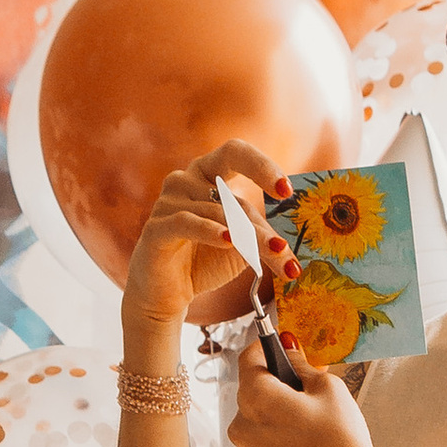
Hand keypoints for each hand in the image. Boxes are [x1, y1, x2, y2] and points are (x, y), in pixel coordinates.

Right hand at [121, 146, 302, 335]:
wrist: (170, 293)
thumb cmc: (206, 259)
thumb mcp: (243, 246)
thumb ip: (262, 238)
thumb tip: (290, 248)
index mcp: (208, 175)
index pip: (235, 153)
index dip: (262, 165)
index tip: (286, 190)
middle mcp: (186, 180)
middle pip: (228, 177)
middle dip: (260, 183)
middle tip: (285, 200)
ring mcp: (168, 202)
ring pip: (217, 211)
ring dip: (250, 235)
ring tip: (276, 254)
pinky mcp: (156, 228)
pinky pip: (186, 222)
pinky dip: (210, 231)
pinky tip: (228, 241)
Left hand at [225, 332, 385, 446]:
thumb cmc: (342, 437)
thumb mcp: (328, 387)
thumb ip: (300, 363)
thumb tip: (289, 348)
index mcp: (255, 397)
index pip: (248, 358)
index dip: (266, 346)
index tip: (282, 344)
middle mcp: (240, 423)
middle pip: (251, 388)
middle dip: (275, 380)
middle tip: (305, 384)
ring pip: (254, 415)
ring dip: (274, 409)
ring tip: (307, 418)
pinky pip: (259, 439)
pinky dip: (274, 433)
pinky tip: (302, 440)